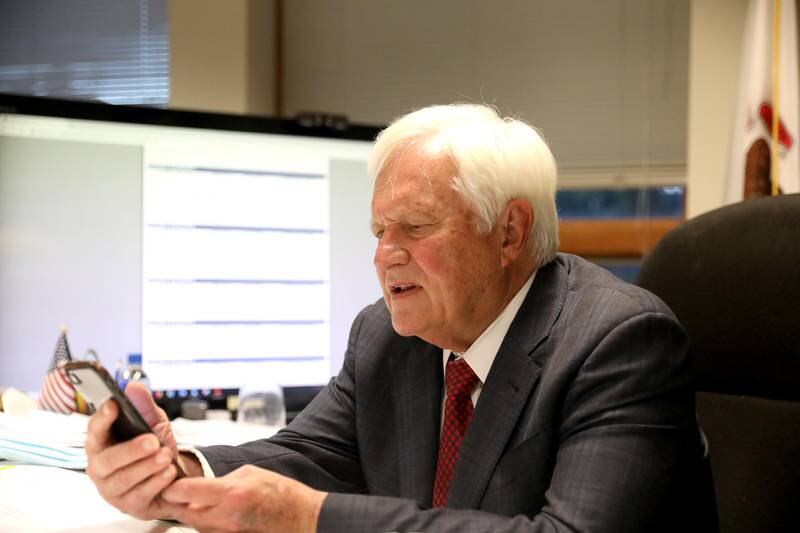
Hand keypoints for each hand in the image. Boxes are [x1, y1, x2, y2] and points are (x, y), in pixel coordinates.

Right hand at [84, 382, 188, 519]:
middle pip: (106, 461)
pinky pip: (139, 495)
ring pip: (123, 479)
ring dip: (147, 466)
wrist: (174, 475)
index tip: (114, 405)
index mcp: (101, 444)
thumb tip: (133, 386)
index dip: (102, 418)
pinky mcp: (129, 505)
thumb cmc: (155, 447)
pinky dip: (156, 482)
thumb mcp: (154, 424)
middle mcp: (100, 467)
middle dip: (130, 450)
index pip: (94, 430)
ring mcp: (112, 489)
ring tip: (166, 455)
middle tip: (153, 441)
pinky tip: (168, 473)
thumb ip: (143, 407)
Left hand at [162, 464, 326, 532]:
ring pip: (196, 526)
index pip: (186, 492)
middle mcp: (227, 517)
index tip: (170, 484)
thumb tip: (202, 486)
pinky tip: (215, 515)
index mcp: (232, 494)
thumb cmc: (282, 494)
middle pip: (185, 514)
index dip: (173, 487)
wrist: (302, 517)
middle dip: (179, 503)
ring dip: (194, 515)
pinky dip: (207, 525)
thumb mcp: (251, 474)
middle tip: (178, 495)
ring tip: (201, 503)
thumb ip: (223, 481)